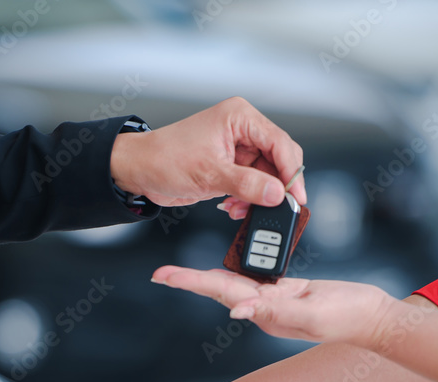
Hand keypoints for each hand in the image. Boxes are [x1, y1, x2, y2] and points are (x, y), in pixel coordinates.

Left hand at [110, 97, 305, 211]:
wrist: (139, 171)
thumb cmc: (164, 158)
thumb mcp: (209, 174)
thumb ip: (247, 185)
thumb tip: (277, 194)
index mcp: (240, 117)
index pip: (280, 142)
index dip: (292, 172)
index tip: (297, 197)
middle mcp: (242, 130)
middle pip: (278, 159)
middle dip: (275, 186)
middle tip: (276, 208)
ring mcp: (237, 149)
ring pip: (267, 176)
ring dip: (258, 196)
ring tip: (242, 208)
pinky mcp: (231, 166)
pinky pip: (253, 184)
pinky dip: (248, 199)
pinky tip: (234, 206)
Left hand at [151, 266, 397, 347]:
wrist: (373, 319)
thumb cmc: (347, 318)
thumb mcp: (312, 313)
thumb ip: (276, 311)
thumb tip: (236, 310)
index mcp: (266, 313)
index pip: (221, 292)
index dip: (192, 282)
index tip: (164, 277)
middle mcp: (265, 308)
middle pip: (220, 288)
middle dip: (189, 281)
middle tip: (161, 274)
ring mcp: (276, 300)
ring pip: (235, 283)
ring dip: (208, 278)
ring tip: (180, 275)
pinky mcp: (289, 291)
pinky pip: (257, 278)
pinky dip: (240, 269)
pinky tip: (230, 266)